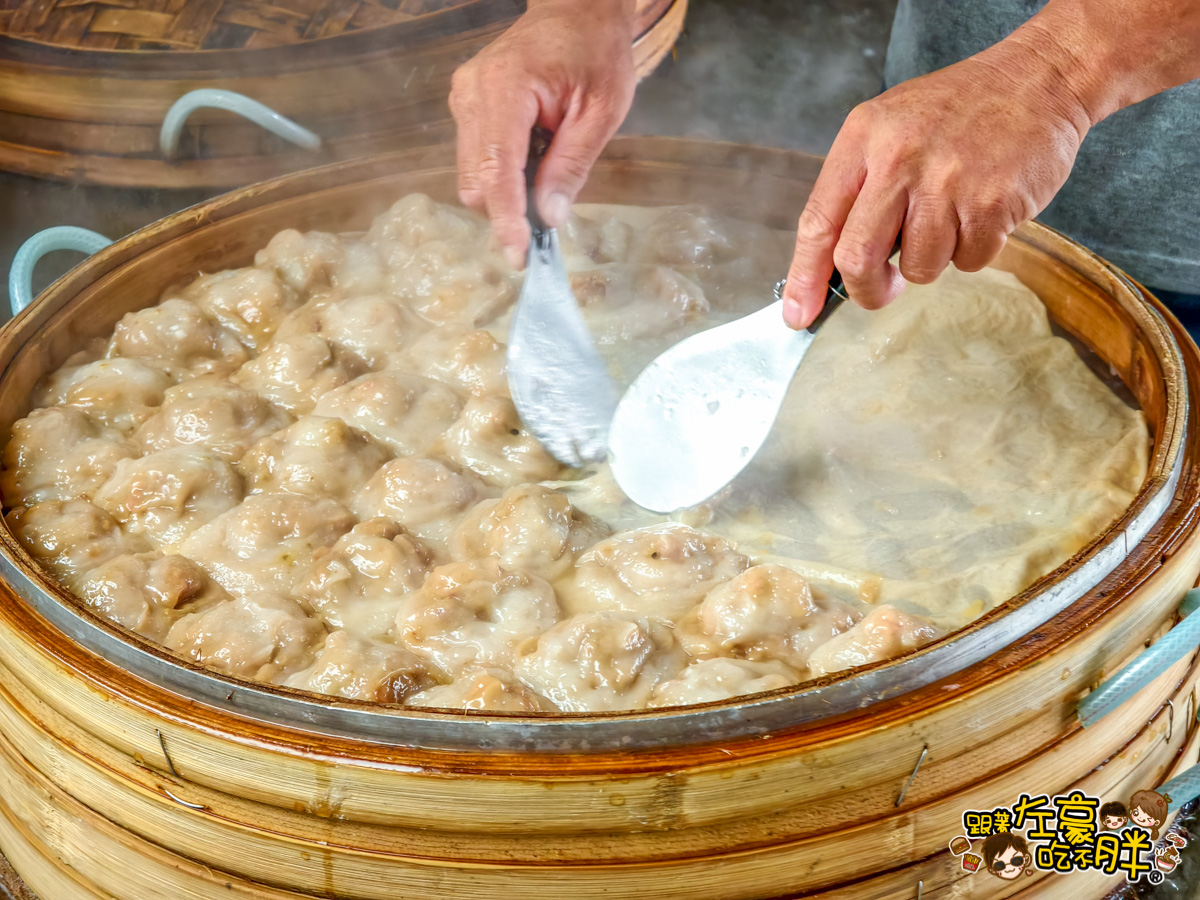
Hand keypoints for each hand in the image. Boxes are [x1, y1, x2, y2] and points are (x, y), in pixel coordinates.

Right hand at [449, 0, 636, 268]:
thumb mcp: (601, 111)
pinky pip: (477, 159)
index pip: (497, 169)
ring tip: (546, 177)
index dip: (506, 219)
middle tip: (547, 222)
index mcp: (506, 88)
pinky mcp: (466, 106)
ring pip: (472, 175)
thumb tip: (548, 217)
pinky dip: (503, 175)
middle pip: (476, 181)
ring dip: (506, 193)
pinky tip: (534, 160)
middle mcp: (472, 93)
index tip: (519, 256)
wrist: (576, 10)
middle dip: (507, 211)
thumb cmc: (595, 52)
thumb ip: (572, 165)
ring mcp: (463, 98)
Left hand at [780, 37, 1092, 328]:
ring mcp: (947, 182)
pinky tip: (984, 210)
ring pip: (919, 268)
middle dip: (868, 289)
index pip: (818, 222)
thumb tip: (830, 266)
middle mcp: (898, 159)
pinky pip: (968, 262)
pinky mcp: (992, 204)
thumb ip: (857, 189)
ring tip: (951, 216)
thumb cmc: (957, 111)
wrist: (1039, 78)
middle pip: (858, 257)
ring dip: (932, 261)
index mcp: (863, 139)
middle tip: (883, 290)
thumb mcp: (889, 128)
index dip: (804, 277)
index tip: (798, 314)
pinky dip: (974, 251)